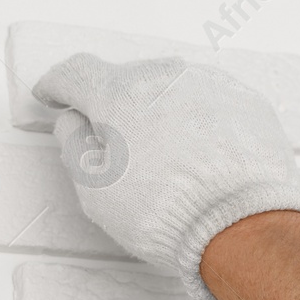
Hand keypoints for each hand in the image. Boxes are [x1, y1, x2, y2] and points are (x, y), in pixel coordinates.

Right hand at [33, 53, 299, 299]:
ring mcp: (211, 85)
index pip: (76, 73)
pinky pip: (210, 103)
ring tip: (165, 159)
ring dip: (159, 112)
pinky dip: (198, 122)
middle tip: (114, 146)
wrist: (243, 226)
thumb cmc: (165, 212)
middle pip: (127, 80)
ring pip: (171, 89)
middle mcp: (165, 77)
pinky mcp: (246, 102)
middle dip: (115, 107)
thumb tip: (73, 123)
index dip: (58, 84)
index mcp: (119, 94)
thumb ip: (74, 146)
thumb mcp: (94, 190)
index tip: (53, 93)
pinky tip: (199, 156)